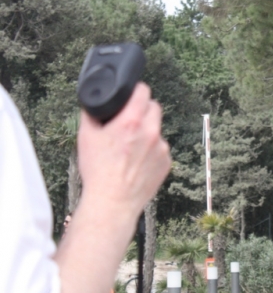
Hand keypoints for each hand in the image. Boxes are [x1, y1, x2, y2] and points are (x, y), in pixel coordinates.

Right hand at [77, 83, 170, 218]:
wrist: (113, 201)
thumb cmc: (99, 171)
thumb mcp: (86, 136)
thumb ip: (92, 114)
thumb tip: (96, 103)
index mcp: (131, 122)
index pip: (143, 92)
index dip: (137, 90)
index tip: (133, 93)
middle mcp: (151, 133)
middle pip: (154, 108)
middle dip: (143, 110)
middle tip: (129, 119)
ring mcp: (162, 149)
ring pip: (157, 130)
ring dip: (147, 132)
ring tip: (130, 147)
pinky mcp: (167, 163)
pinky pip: (161, 148)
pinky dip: (152, 150)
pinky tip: (138, 161)